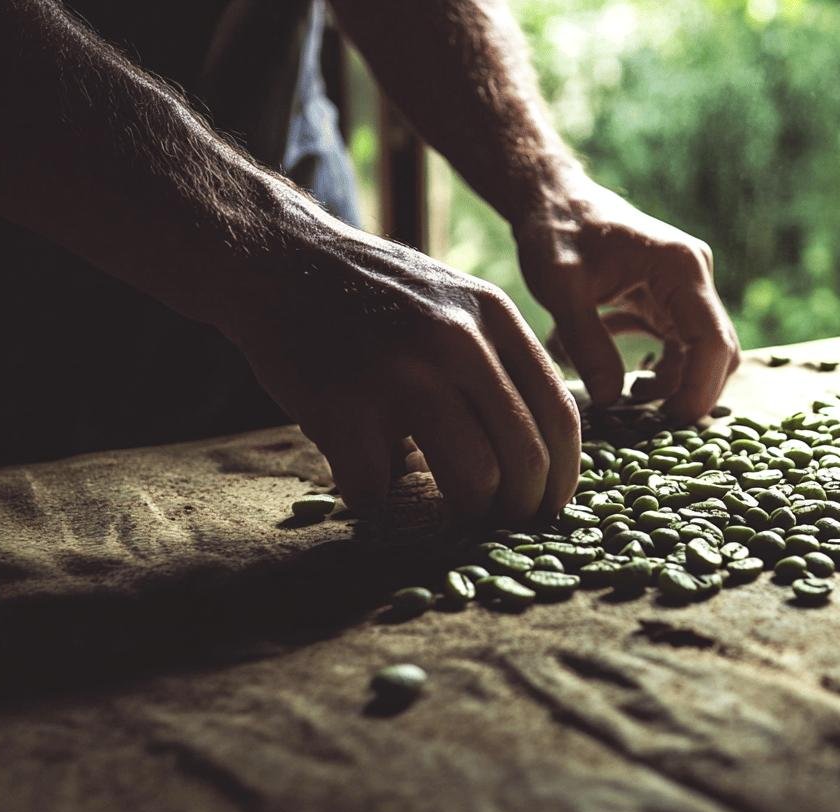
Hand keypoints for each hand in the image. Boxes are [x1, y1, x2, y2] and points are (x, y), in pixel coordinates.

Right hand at [225, 222, 579, 523]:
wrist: (276, 259)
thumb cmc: (374, 296)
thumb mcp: (457, 305)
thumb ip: (500, 364)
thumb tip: (541, 456)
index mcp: (495, 318)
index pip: (559, 415)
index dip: (562, 476)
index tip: (550, 508)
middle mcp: (459, 341)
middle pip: (525, 457)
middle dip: (520, 509)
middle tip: (502, 525)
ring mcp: (402, 372)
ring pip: (474, 481)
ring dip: (466, 515)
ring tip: (448, 515)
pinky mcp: (344, 405)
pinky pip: (380, 489)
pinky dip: (375, 501)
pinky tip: (366, 483)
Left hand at [513, 178, 740, 421]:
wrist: (551, 198)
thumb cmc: (556, 233)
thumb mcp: (562, 290)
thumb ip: (588, 344)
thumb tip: (612, 400)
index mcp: (680, 268)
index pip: (712, 340)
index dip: (701, 388)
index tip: (672, 422)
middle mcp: (692, 276)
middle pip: (716, 350)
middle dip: (691, 391)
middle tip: (651, 423)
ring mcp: (683, 287)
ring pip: (698, 351)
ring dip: (672, 381)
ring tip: (629, 400)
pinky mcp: (667, 297)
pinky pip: (676, 343)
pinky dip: (655, 365)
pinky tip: (617, 374)